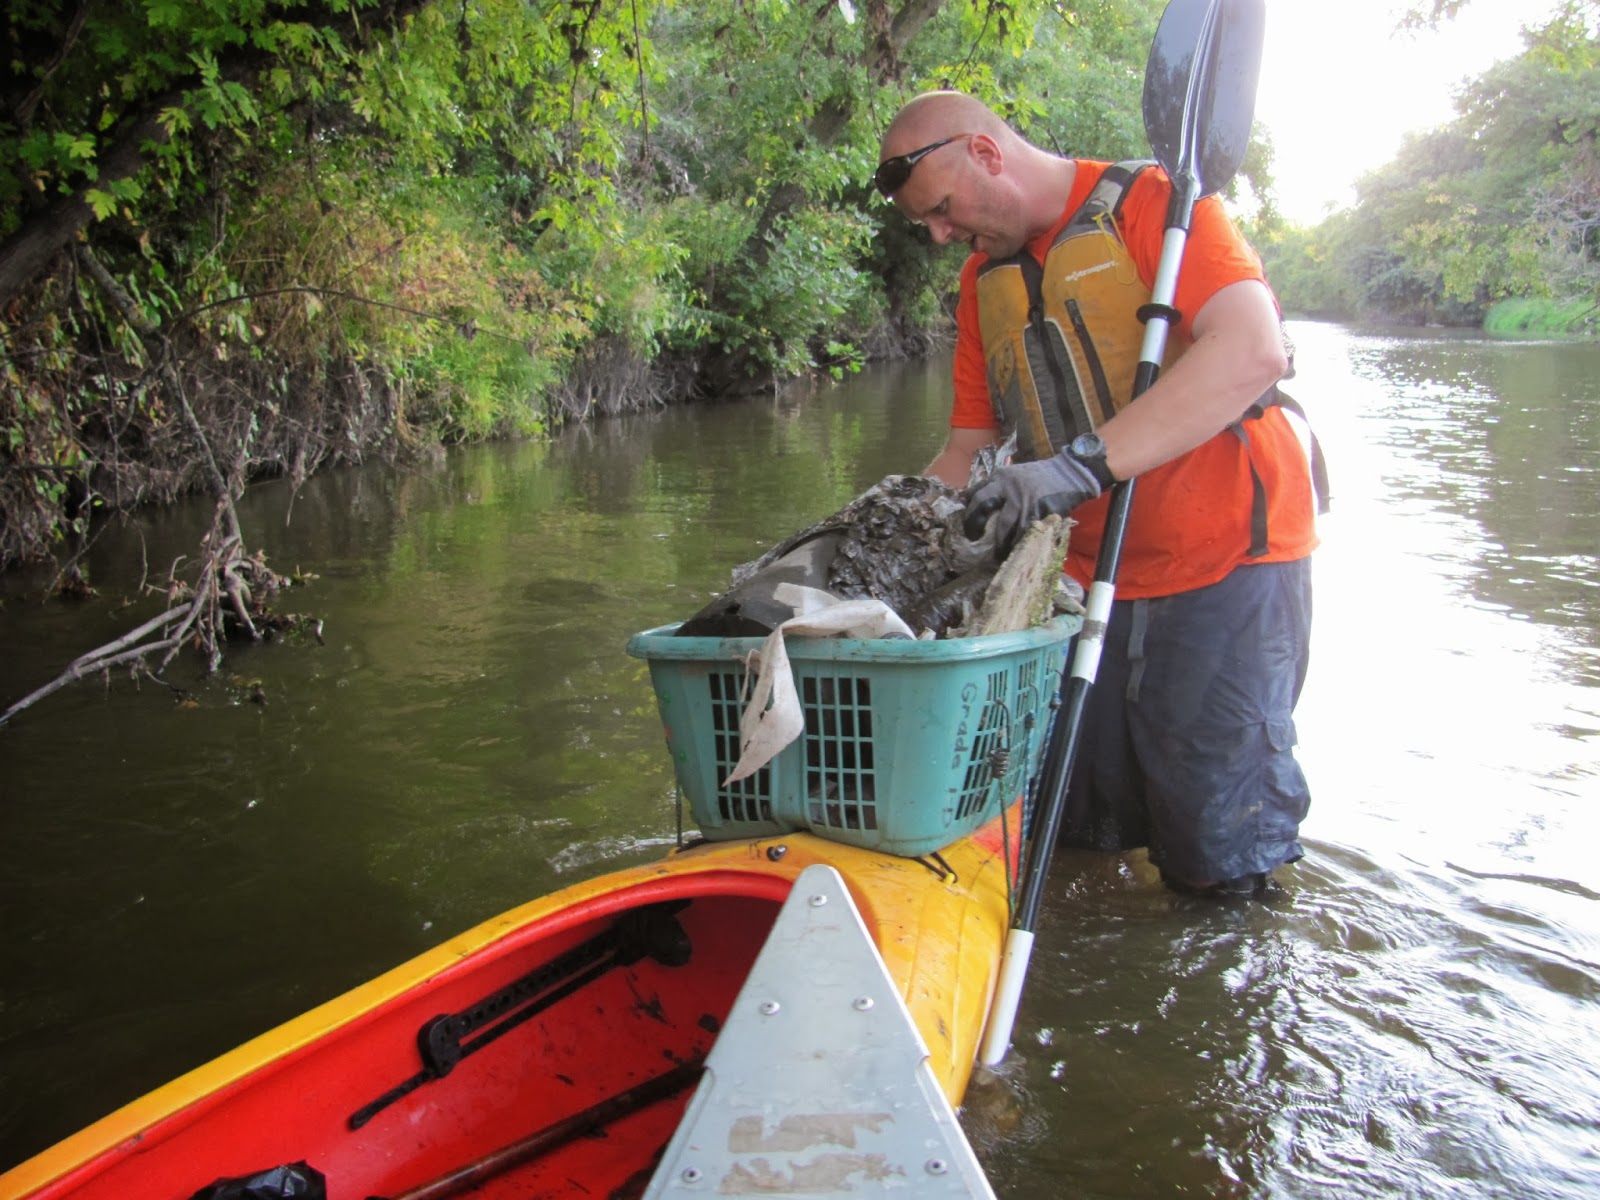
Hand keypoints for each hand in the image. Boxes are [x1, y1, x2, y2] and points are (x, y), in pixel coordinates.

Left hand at [962, 450, 1103, 553]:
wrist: (1069, 474)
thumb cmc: (1037, 477)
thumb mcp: (1011, 475)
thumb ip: (991, 486)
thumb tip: (965, 499)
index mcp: (1001, 478)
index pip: (977, 496)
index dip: (970, 515)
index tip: (968, 530)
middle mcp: (1010, 489)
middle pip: (987, 510)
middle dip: (979, 528)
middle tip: (976, 542)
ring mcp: (1026, 501)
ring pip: (1008, 528)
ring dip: (1002, 544)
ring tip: (998, 555)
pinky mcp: (1042, 511)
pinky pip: (1027, 532)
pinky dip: (1020, 542)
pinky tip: (1017, 550)